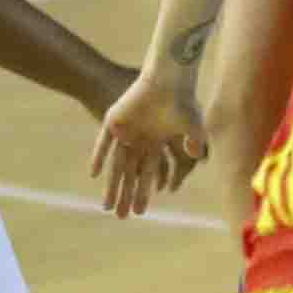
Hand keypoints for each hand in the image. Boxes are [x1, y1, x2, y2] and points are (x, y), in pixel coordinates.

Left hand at [91, 64, 207, 212]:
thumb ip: (195, 143)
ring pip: (115, 164)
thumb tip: (197, 159)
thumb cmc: (183, 99)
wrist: (168, 76)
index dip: (143, 193)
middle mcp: (139, 140)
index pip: (147, 174)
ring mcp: (125, 131)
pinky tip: (95, 175)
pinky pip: (104, 143)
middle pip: (129, 174)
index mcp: (156, 144)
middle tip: (121, 216)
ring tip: (106, 206)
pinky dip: (99, 157)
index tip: (140, 212)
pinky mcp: (113, 120)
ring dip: (111, 185)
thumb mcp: (193, 126)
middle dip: (126, 195)